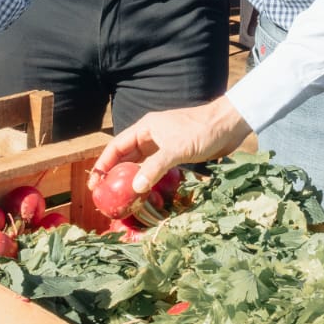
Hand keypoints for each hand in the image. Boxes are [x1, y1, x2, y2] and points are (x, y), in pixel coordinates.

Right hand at [88, 97, 253, 195]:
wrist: (228, 125)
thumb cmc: (202, 130)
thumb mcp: (176, 149)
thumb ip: (155, 167)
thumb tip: (136, 188)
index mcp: (146, 128)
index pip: (117, 147)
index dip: (103, 164)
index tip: (94, 182)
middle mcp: (151, 136)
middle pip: (127, 156)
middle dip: (115, 174)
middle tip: (106, 195)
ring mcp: (163, 146)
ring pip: (141, 164)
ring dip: (131, 179)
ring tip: (122, 198)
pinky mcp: (175, 154)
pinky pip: (155, 169)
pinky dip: (148, 180)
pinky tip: (145, 193)